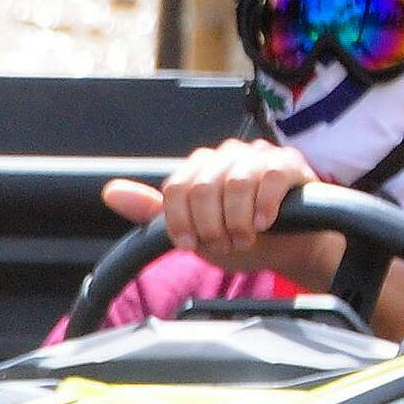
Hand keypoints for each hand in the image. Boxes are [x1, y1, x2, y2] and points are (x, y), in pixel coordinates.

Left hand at [103, 140, 342, 285]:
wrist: (292, 247)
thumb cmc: (243, 237)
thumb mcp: (194, 232)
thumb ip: (154, 213)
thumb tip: (110, 192)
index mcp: (200, 169)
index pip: (176, 189)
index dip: (181, 222)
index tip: (191, 246)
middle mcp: (225, 155)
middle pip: (202, 188)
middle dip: (211, 227)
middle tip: (226, 245)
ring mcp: (257, 155)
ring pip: (234, 184)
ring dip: (238, 222)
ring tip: (246, 239)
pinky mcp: (288, 162)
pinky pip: (269, 177)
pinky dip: (264, 206)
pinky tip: (266, 223)